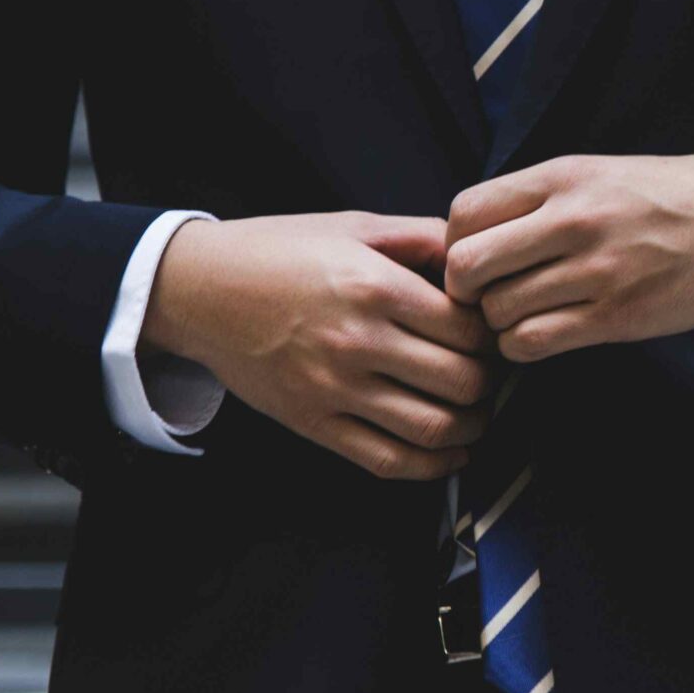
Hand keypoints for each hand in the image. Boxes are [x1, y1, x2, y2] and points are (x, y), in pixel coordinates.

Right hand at [142, 211, 498, 479]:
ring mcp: (335, 389)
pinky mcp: (314, 423)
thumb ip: (421, 238)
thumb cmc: (278, 251)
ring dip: (471, 427)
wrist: (200, 290)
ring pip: (434, 428)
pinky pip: (388, 460)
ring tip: (475, 413)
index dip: (492, 335)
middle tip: (488, 372)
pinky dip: (433, 466)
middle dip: (488, 382)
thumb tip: (476, 258)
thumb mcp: (353, 226)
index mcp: (374, 286)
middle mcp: (358, 341)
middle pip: (461, 381)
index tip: (490, 333)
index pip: (468, 329)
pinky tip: (450, 453)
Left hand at [444, 152, 693, 362]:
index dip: (454, 243)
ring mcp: (597, 271)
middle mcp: (574, 219)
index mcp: (564, 176)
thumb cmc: (675, 195)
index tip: (476, 258)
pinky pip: (534, 342)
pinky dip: (524, 347)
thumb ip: (541, 199)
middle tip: (487, 296)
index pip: (464, 212)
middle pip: (467, 266)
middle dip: (465, 290)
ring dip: (499, 323)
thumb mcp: (602, 172)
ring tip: (523, 316)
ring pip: (497, 312)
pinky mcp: (619, 316)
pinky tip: (544, 335)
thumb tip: (474, 236)